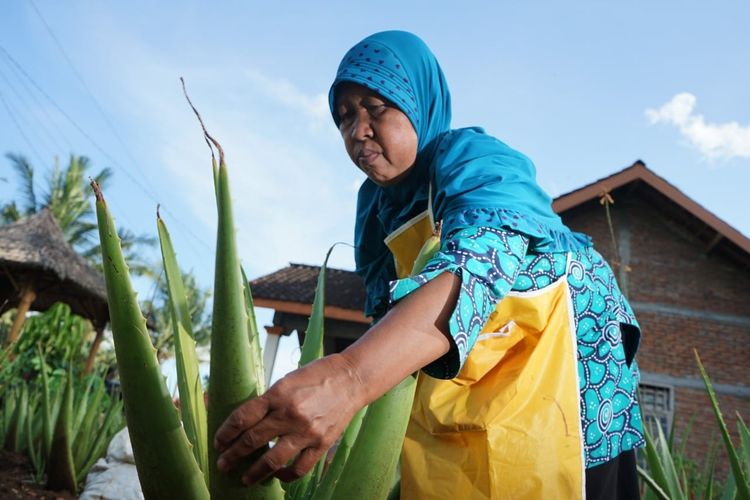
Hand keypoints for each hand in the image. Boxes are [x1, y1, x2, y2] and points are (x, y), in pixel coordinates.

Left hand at [213, 353, 364, 484]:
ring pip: (272, 459)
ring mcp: (306, 431)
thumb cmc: (317, 375)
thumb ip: (269, 401)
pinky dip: (285, 475)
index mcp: (279, 394)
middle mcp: (290, 414)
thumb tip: (247, 421)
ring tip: (245, 479)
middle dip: (233, 455)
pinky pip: (299, 468)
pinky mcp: (321, 443)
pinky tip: (277, 475)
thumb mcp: (287, 380)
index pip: (243, 417)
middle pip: (252, 440)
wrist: (351, 379)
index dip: (226, 432)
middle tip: (222, 464)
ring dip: (254, 472)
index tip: (218, 441)